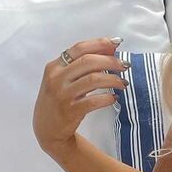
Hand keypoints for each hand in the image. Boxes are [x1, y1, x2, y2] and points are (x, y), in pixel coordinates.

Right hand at [33, 37, 127, 155]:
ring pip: (93, 79)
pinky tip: (114, 98)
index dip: (99, 44)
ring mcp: (63, 95)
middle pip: (88, 61)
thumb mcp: (64, 79)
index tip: (116, 43)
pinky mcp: (70, 111)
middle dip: (110, 61)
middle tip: (124, 65)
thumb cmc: (58, 99)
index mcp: (54, 66)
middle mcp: (56, 78)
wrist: (46, 128)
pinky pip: (94, 101)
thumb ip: (83, 64)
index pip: (79, 48)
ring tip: (123, 83)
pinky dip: (108, 98)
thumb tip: (110, 48)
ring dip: (112, 79)